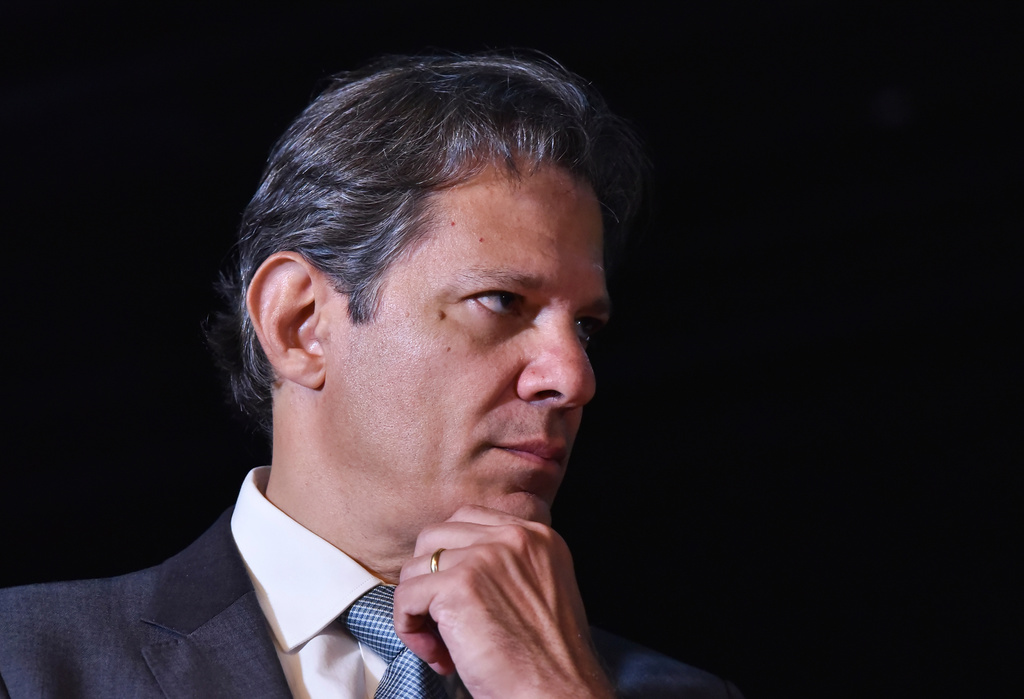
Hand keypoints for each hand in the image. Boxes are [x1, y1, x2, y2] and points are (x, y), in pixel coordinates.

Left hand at [393, 505, 614, 698]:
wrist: (558, 694)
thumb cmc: (549, 660)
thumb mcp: (542, 590)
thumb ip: (508, 565)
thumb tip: (453, 563)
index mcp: (536, 535)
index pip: (468, 518)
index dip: (450, 558)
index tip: (456, 598)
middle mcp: (512, 537)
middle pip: (434, 536)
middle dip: (427, 580)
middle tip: (443, 623)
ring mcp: (485, 557)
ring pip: (415, 567)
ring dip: (417, 609)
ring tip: (441, 645)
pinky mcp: (458, 585)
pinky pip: (405, 596)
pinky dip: (409, 628)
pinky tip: (436, 654)